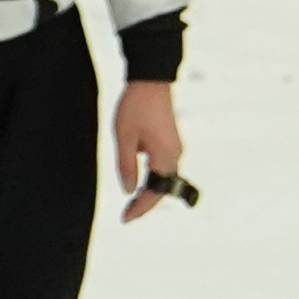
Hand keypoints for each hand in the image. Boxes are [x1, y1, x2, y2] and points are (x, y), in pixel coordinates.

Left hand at [115, 80, 190, 219]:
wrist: (151, 79)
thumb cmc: (136, 106)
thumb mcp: (124, 137)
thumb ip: (126, 166)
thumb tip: (128, 192)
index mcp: (165, 156)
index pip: (155, 192)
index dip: (140, 208)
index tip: (125, 219)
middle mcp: (174, 154)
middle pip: (162, 188)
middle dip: (145, 204)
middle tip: (126, 216)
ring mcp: (174, 147)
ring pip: (163, 179)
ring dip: (148, 193)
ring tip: (131, 205)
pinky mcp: (169, 141)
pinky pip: (163, 167)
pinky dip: (152, 180)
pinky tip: (139, 184)